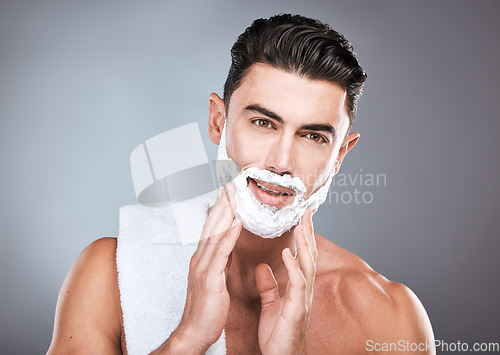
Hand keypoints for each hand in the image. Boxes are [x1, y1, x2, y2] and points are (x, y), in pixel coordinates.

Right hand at [173, 184, 241, 352]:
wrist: (194, 332)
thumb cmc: (206, 307)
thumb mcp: (215, 277)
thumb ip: (221, 258)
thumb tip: (229, 241)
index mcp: (202, 257)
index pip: (212, 226)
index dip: (220, 207)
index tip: (227, 189)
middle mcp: (200, 257)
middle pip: (212, 223)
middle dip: (221, 202)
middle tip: (230, 181)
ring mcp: (203, 266)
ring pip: (215, 232)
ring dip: (225, 211)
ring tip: (234, 193)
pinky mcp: (209, 278)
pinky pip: (221, 252)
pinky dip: (228, 235)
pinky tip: (237, 222)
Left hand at [255, 209, 316, 354]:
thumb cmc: (278, 333)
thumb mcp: (271, 303)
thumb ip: (269, 285)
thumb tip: (262, 267)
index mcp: (296, 286)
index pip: (300, 255)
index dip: (301, 236)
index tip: (299, 217)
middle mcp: (303, 288)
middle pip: (308, 254)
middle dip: (308, 232)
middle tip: (306, 211)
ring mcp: (302, 298)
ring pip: (307, 264)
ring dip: (304, 244)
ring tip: (301, 225)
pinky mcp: (297, 309)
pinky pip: (298, 284)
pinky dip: (294, 267)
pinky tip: (287, 253)